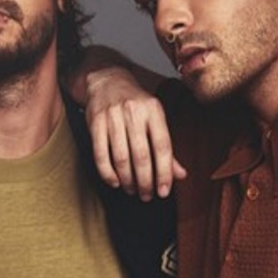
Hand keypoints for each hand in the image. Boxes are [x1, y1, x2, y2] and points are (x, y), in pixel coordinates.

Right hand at [86, 65, 185, 200]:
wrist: (107, 81)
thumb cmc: (136, 105)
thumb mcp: (155, 120)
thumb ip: (167, 148)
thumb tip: (181, 175)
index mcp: (154, 111)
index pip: (162, 146)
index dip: (164, 172)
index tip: (164, 191)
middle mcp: (134, 112)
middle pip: (141, 155)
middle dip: (145, 181)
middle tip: (147, 195)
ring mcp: (113, 117)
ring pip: (121, 157)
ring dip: (128, 180)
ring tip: (132, 190)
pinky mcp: (95, 123)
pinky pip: (100, 154)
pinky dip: (108, 173)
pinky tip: (115, 182)